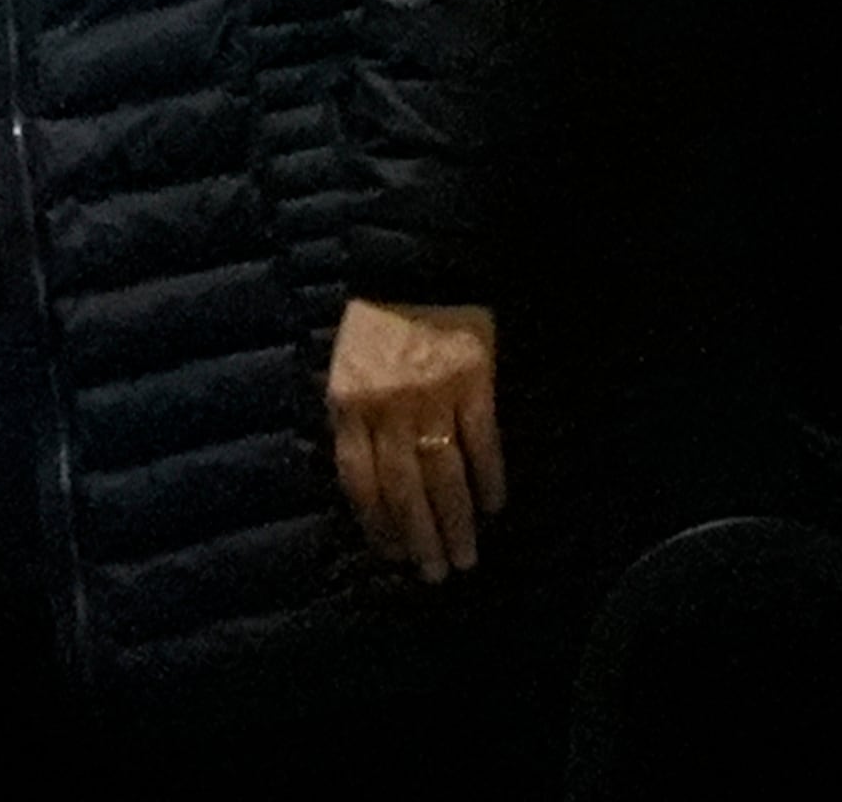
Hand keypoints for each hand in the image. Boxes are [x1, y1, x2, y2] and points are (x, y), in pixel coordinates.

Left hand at [326, 297, 504, 581]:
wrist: (416, 266)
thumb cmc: (376, 325)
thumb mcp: (346, 373)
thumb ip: (354, 425)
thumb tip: (368, 488)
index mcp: (349, 407)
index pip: (361, 482)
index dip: (379, 524)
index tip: (396, 556)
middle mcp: (388, 408)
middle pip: (405, 488)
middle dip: (422, 537)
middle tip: (438, 574)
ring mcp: (432, 395)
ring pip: (444, 473)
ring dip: (457, 519)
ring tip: (467, 555)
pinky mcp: (473, 380)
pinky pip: (482, 440)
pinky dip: (490, 475)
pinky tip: (495, 504)